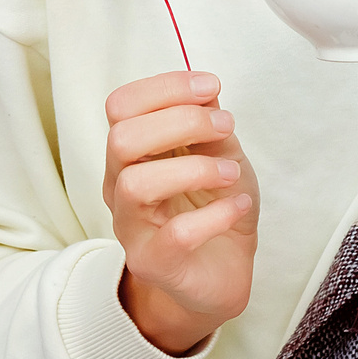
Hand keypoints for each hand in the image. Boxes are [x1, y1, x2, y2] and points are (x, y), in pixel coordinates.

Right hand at [102, 70, 259, 354]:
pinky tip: (237, 206)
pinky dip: (215, 214)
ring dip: (195, 169)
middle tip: (225, 129)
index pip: (121, 105)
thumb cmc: (214, 205)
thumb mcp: (220, 153)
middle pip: (122, 139)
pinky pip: (175, 234)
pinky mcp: (155, 264)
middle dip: (181, 122)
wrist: (221, 271)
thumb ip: (208, 123)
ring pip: (136, 185)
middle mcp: (120, 187)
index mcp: (131, 153)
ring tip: (232, 174)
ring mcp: (132, 228)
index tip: (212, 87)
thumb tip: (206, 89)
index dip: (165, 88)